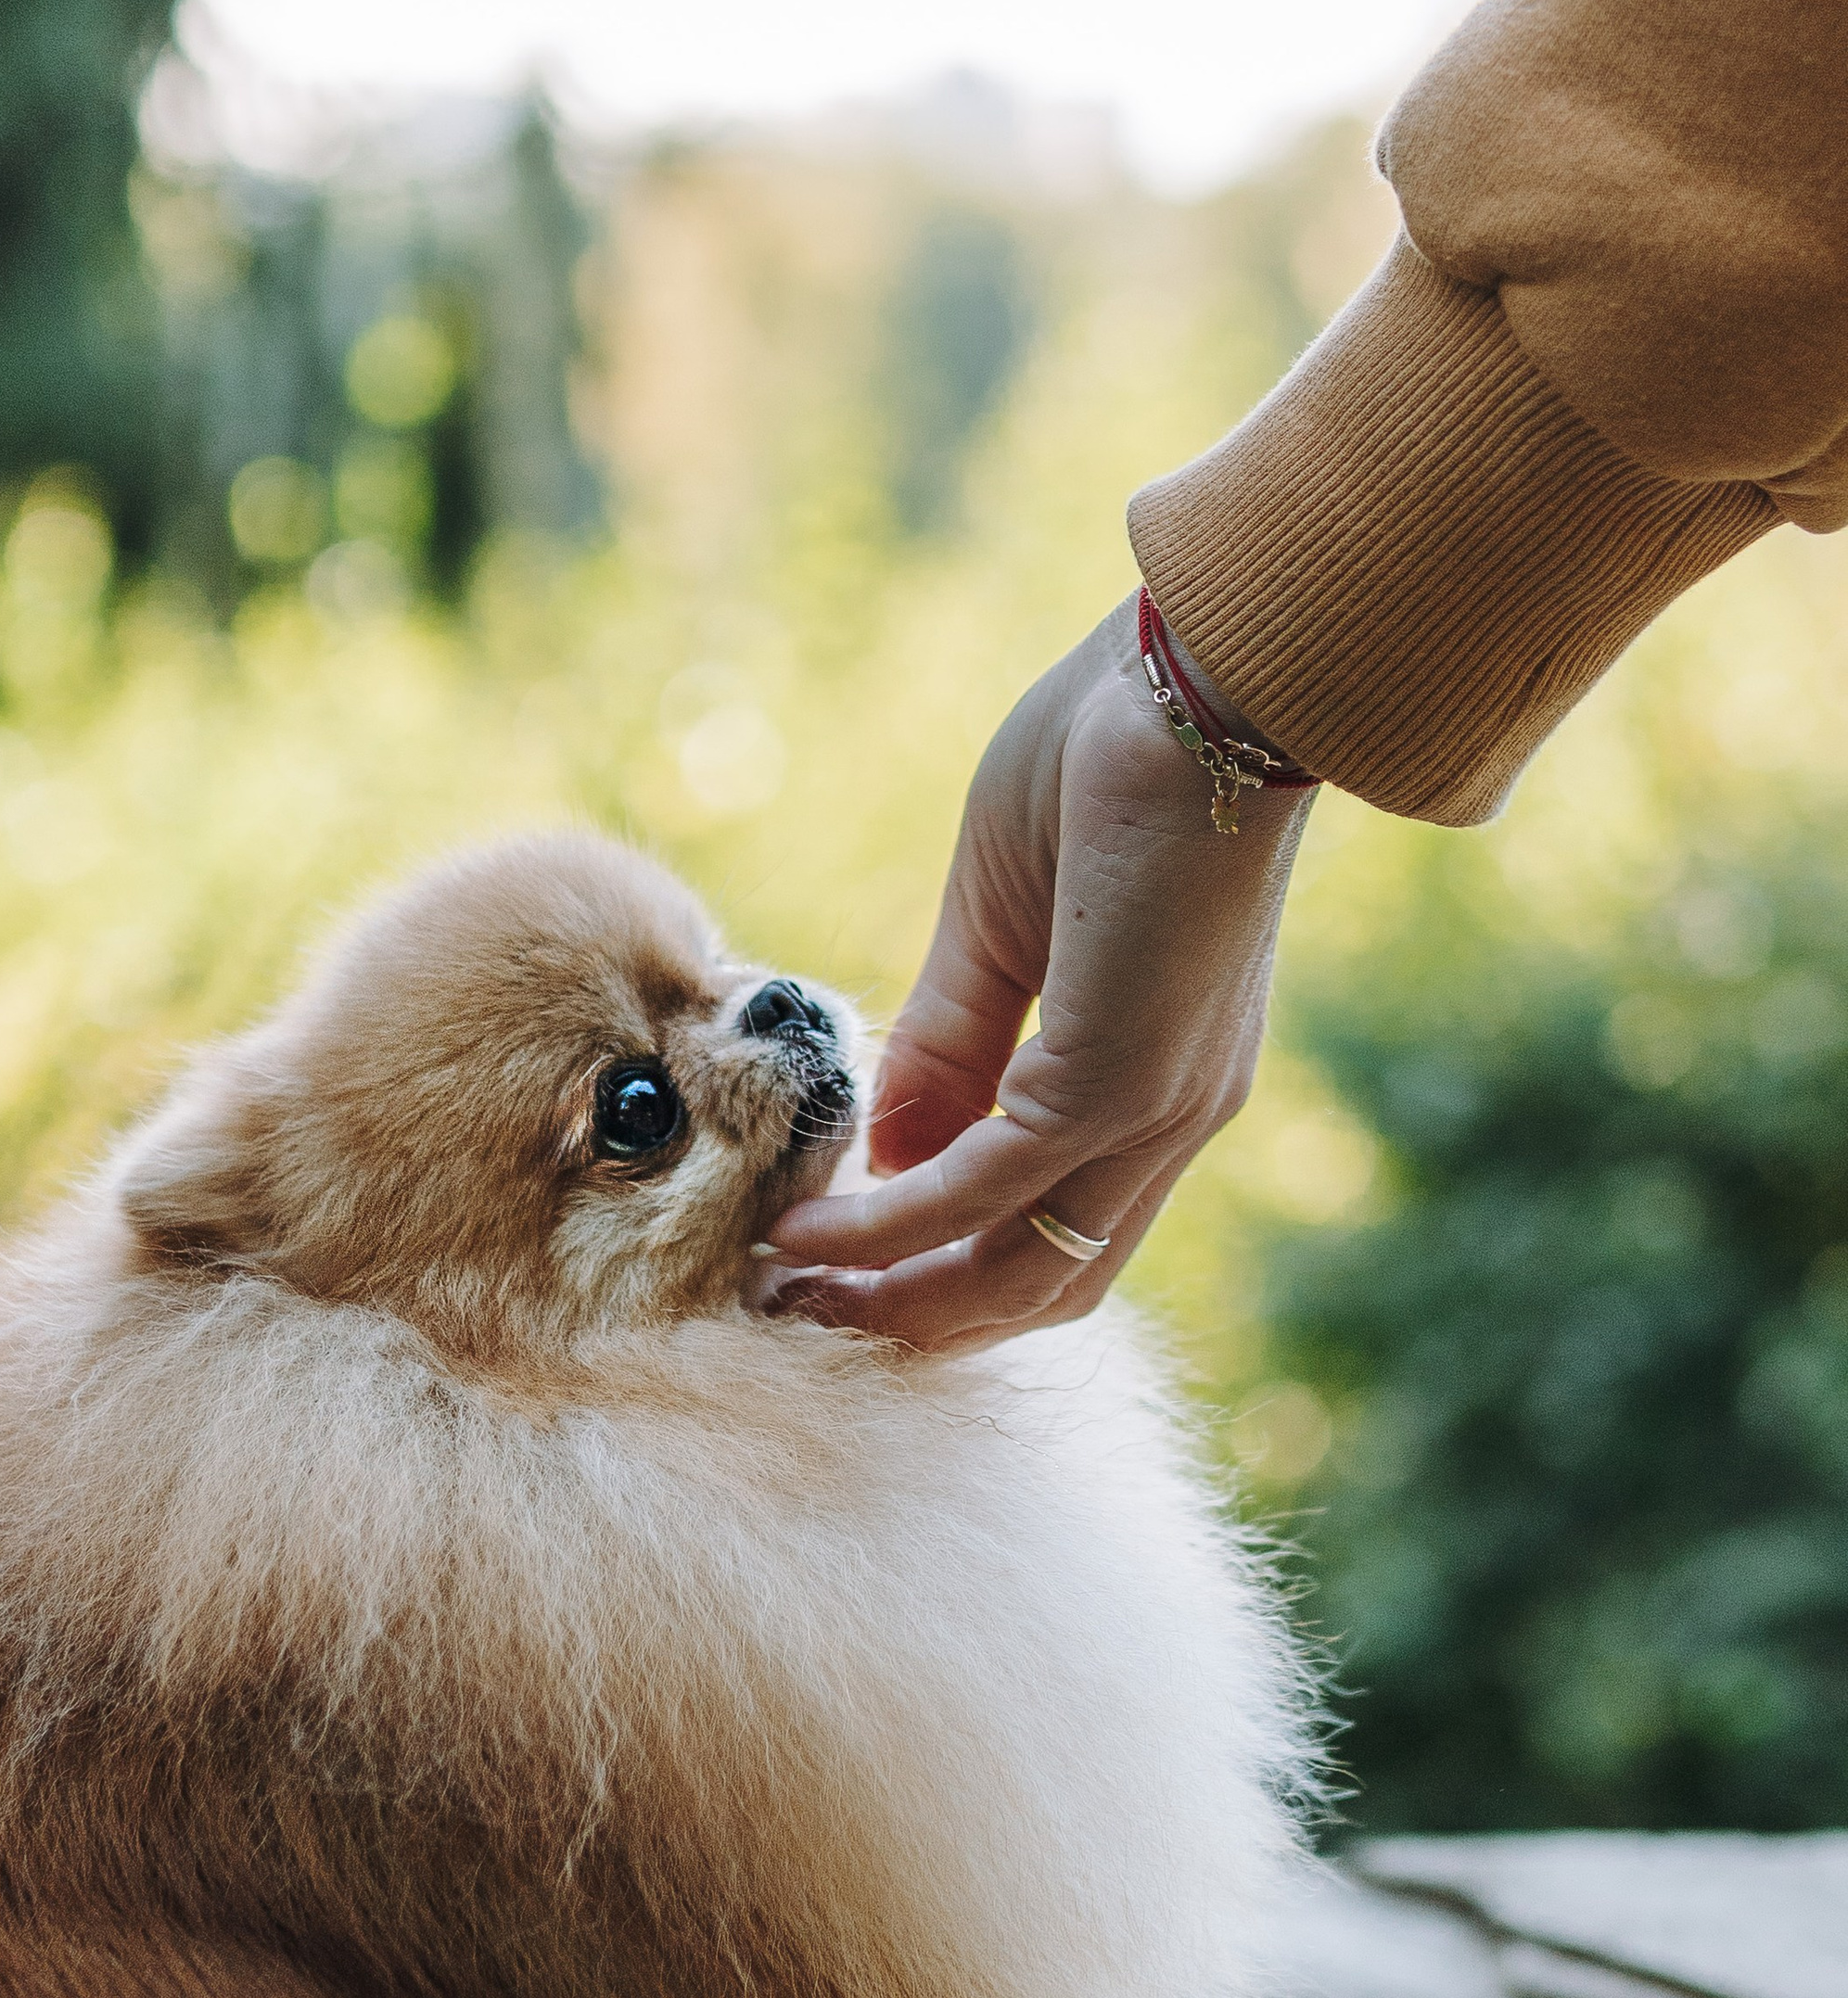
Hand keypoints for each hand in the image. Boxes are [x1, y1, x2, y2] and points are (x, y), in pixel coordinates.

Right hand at [765, 594, 1315, 1348]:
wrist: (1202, 678)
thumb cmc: (1107, 757)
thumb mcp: (1002, 919)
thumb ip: (951, 1039)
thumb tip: (883, 1151)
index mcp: (1160, 1074)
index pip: (1061, 1224)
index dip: (950, 1265)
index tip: (841, 1266)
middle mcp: (1173, 1117)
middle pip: (1046, 1284)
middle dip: (920, 1318)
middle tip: (804, 1312)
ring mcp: (1155, 1109)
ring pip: (1024, 1268)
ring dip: (901, 1298)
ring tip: (796, 1294)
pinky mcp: (1118, 1081)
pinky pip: (984, 1189)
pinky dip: (892, 1224)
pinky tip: (814, 1230)